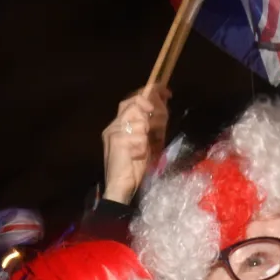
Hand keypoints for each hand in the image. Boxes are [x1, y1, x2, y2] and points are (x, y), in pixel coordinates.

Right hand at [101, 87, 169, 203]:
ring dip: (148, 134)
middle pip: (136, 104)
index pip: (132, 100)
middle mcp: (114, 125)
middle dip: (151, 111)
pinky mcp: (118, 142)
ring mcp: (114, 132)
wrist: (120, 187)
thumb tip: (163, 106)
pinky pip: (140, 137)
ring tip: (145, 148)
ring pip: (140, 120)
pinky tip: (138, 157)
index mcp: (119, 124)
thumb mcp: (146, 142)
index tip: (165, 92)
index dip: (149, 93)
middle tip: (159, 124)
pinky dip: (144, 148)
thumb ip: (151, 125)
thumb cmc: (133, 167)